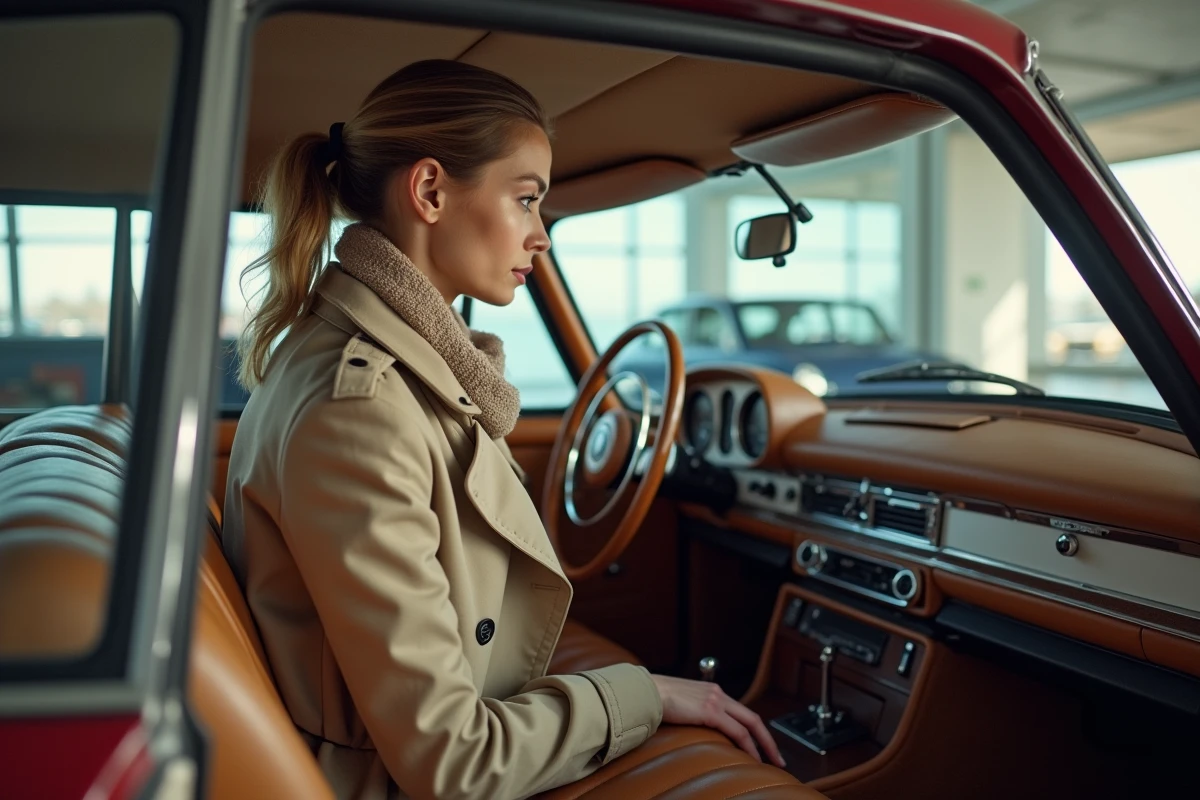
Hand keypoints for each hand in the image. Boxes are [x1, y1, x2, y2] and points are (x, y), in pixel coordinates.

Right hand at [649, 674, 785, 768]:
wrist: (645, 692)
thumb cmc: (654, 699)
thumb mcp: (679, 704)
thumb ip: (691, 713)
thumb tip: (691, 727)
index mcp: (711, 691)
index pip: (740, 711)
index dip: (753, 729)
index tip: (760, 744)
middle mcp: (717, 693)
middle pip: (752, 717)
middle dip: (768, 739)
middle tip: (777, 757)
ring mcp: (716, 701)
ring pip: (750, 724)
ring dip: (763, 744)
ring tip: (771, 761)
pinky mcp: (711, 711)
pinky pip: (738, 731)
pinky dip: (749, 746)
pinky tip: (753, 758)